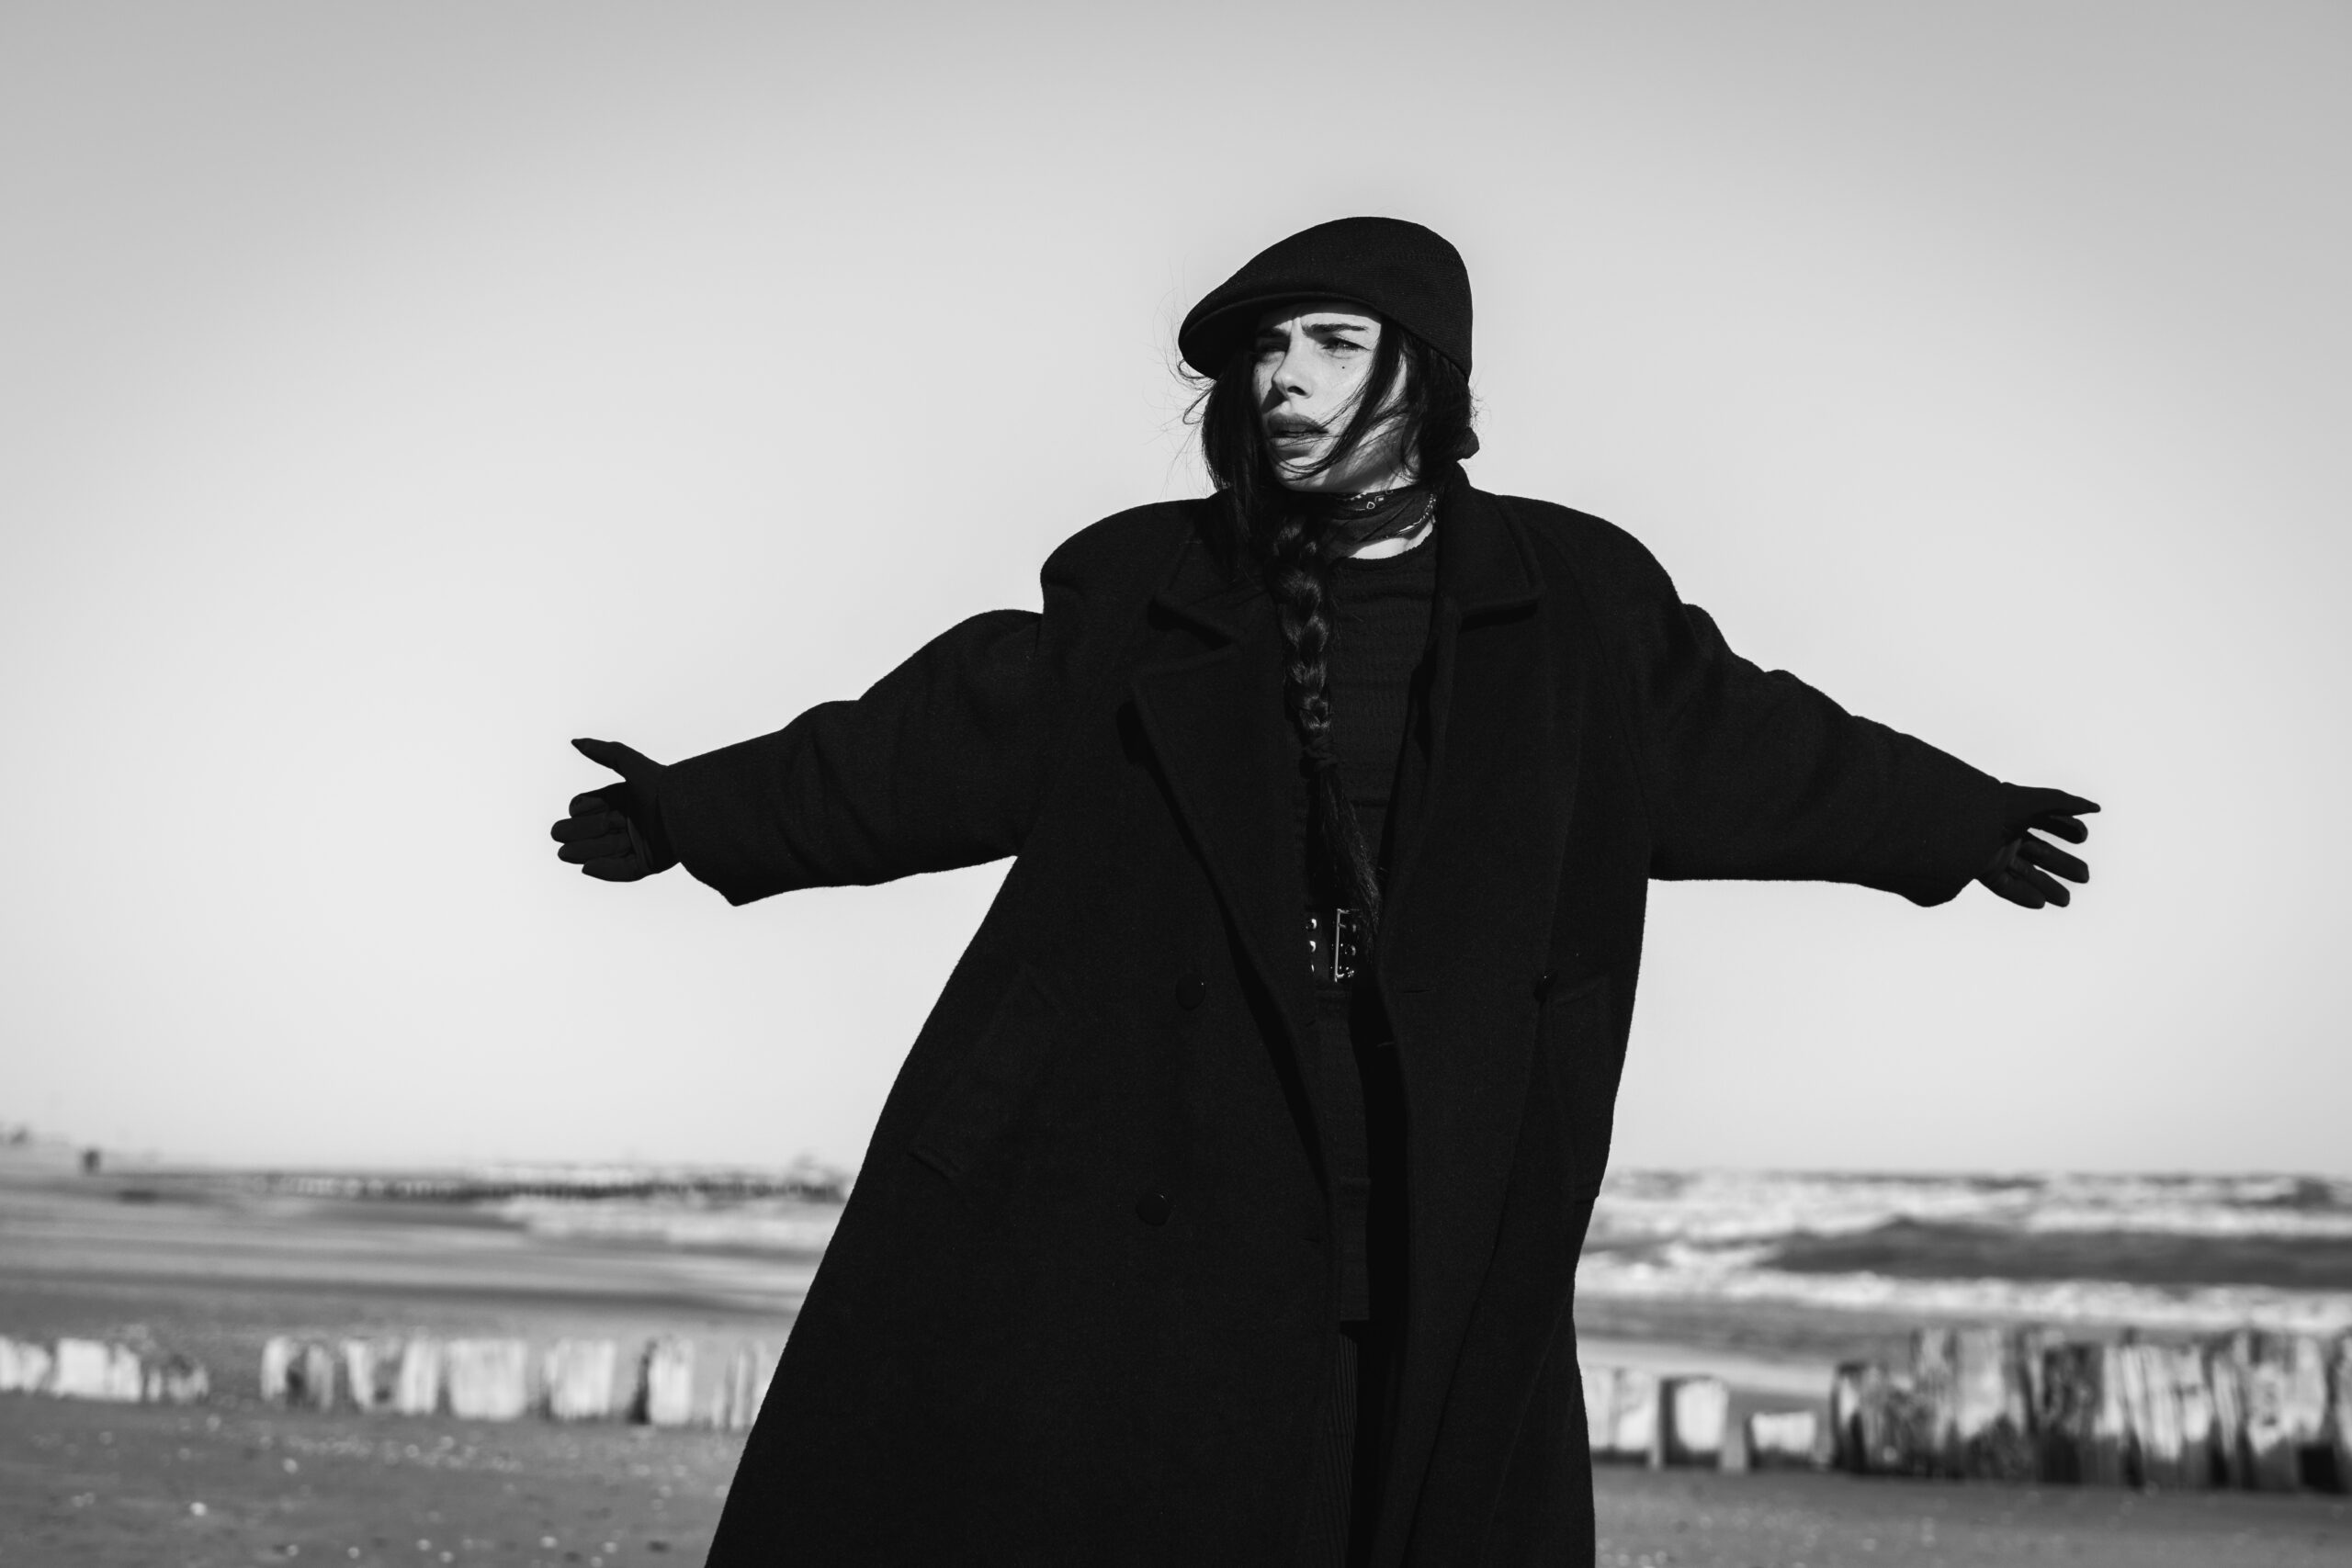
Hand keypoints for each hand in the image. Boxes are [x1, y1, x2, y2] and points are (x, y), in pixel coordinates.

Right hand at [551, 738, 677, 880]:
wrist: (689, 813)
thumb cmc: (662, 786)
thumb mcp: (632, 764)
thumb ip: (604, 752)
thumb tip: (574, 741)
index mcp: (628, 800)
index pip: (595, 807)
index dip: (582, 809)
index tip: (575, 811)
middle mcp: (633, 822)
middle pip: (596, 830)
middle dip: (576, 832)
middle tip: (557, 834)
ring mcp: (642, 844)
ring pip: (606, 850)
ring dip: (584, 851)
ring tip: (564, 853)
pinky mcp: (649, 864)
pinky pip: (624, 870)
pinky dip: (606, 870)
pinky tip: (586, 868)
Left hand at [1976, 788, 2097, 908]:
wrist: (1957, 823)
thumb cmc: (1994, 807)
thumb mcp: (2034, 802)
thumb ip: (2064, 803)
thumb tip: (2095, 807)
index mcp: (2017, 811)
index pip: (2047, 821)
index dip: (2067, 827)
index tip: (2083, 837)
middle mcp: (2007, 832)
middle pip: (2040, 851)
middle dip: (2063, 863)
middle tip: (2086, 876)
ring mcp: (1994, 852)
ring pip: (2025, 872)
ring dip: (2046, 886)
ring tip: (2067, 900)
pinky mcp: (1982, 870)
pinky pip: (2005, 885)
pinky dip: (2022, 894)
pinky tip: (2040, 903)